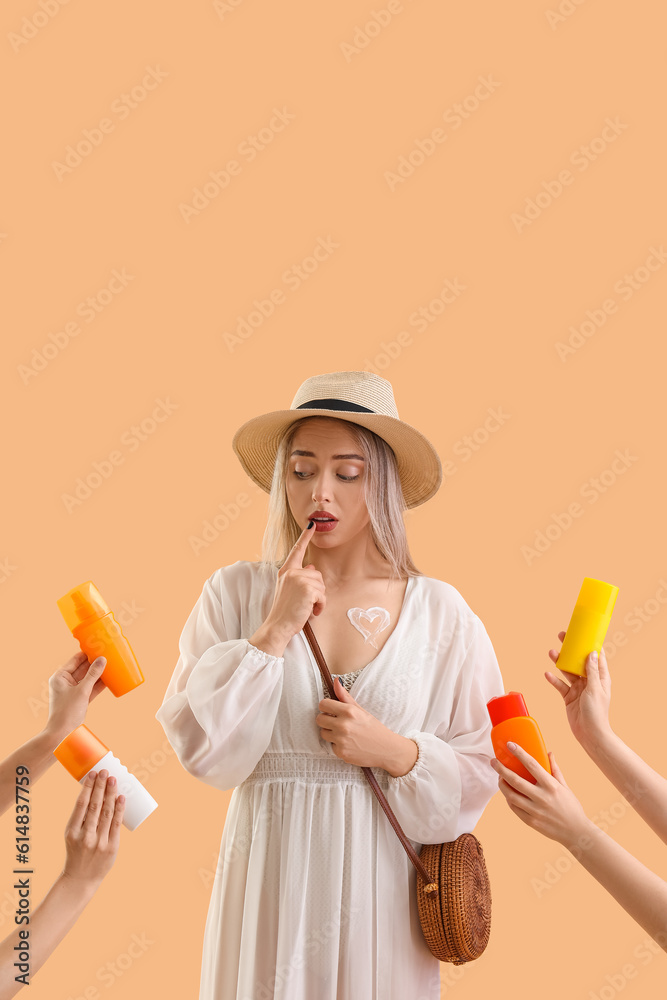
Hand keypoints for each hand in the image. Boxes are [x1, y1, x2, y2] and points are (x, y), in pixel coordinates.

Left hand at [45, 650, 107, 742]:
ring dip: (99, 673)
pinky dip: (99, 684)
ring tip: (111, 664)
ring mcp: (73, 691)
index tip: (99, 646)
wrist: (63, 734)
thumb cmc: (67, 712)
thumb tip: (102, 659)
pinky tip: (110, 678)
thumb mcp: (82, 691)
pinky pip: (91, 688)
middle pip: (83, 668)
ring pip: (88, 678)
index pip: (76, 659)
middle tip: (108, 654)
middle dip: (95, 662)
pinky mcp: (80, 699)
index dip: (87, 652)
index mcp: (60, 676)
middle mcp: (66, 682)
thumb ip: (93, 675)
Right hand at [62, 769, 124, 887]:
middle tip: (105, 771)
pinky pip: (116, 824)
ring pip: (107, 813)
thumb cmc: (76, 852)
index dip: (88, 788)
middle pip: (95, 806)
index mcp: (72, 831)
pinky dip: (120, 809)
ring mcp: (99, 842)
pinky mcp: (111, 847)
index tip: (93, 774)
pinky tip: (122, 797)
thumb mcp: (71, 835)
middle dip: (100, 787)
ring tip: (114, 779)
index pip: (81, 805)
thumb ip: (82, 818)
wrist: (80, 879)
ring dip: (111, 794)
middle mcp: (85, 836)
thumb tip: (96, 793)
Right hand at [263, 521, 326, 638]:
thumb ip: (300, 577)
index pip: (297, 550)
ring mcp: (299, 579)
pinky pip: (323, 595)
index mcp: (286, 571)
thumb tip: (312, 567)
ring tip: (306, 608)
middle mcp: (291, 572)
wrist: (278, 626)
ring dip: (318, 600)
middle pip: (317, 574)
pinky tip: (310, 612)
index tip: (311, 524)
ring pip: (321, 585)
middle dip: (316, 591)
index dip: (305, 537)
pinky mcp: (307, 588)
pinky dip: (320, 606)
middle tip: (305, 603)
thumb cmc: (284, 611)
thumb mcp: (290, 591)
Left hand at [315, 676, 398, 767]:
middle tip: (336, 722)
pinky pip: (331, 746)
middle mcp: (343, 725)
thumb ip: (345, 696)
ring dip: (330, 733)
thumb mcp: (361, 710)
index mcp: (348, 711)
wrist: (386, 749)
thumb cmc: (374, 728)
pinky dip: (337, 745)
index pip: (323, 704)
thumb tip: (336, 681)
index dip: (326, 707)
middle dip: (326, 719)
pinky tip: (348, 743)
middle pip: (319, 719)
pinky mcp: (341, 752)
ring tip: (344, 733)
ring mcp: (341, 740)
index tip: (331, 710)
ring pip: (323, 733)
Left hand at [490, 741, 589, 845]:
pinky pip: (514, 808)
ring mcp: (536, 811)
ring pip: (511, 796)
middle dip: (501, 769)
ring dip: (502, 785)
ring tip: (500, 778)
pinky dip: (509, 799)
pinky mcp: (531, 822)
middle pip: (516, 781)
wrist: (576, 833)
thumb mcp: (565, 787)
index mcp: (551, 786)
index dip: (520, 753)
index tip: (510, 745)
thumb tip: (549, 753)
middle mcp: (542, 798)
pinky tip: (508, 793)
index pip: (532, 765)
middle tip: (493, 761)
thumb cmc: (571, 807)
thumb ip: (555, 769)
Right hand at [545, 631, 611, 744]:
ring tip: (551, 653)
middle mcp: (589, 681)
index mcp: (600, 678)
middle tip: (562, 637)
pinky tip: (547, 674)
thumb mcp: (594, 689)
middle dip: (570, 649)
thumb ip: (591, 671)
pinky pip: (560, 685)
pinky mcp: (569, 697)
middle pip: (578, 661)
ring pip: (567, 671)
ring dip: (559, 662)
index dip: (590, 645)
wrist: (589, 734)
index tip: (583, 633)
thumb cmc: (597, 713)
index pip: (596, 657)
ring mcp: (578, 689)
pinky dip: (554, 679)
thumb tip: (592, 653)